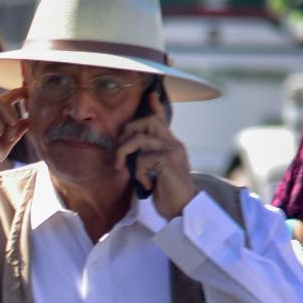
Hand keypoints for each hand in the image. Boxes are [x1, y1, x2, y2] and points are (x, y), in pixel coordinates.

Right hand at [0, 88, 28, 178]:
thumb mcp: (1, 147)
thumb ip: (14, 134)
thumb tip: (28, 121)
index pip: (1, 103)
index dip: (16, 96)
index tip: (29, 94)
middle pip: (4, 102)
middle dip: (13, 119)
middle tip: (13, 135)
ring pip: (1, 103)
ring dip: (7, 121)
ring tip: (2, 137)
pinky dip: (4, 112)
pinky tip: (7, 124)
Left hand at [115, 91, 192, 216]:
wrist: (183, 209)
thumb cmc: (167, 193)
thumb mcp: (155, 171)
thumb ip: (147, 157)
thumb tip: (127, 149)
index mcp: (171, 145)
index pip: (162, 120)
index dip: (154, 106)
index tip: (149, 94)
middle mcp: (174, 144)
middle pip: (148, 121)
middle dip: (128, 131)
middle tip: (119, 150)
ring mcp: (173, 150)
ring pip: (140, 139)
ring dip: (124, 153)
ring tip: (122, 168)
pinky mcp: (168, 160)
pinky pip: (141, 159)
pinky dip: (137, 173)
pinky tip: (148, 184)